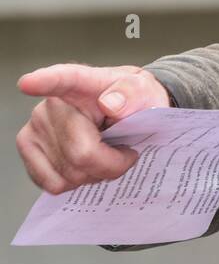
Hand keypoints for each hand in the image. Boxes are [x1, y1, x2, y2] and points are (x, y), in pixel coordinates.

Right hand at [16, 63, 170, 194]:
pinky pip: (54, 184)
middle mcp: (53, 102)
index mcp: (84, 82)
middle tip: (124, 152)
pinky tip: (85, 163)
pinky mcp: (28, 147)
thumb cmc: (132, 103)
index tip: (28, 82)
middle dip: (111, 164)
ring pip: (68, 175)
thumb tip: (111, 104)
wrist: (124, 116)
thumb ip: (134, 95)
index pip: (63, 80)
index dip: (45, 81)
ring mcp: (36, 125)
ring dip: (94, 174)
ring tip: (104, 153)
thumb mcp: (145, 94)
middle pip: (81, 154)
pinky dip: (75, 182)